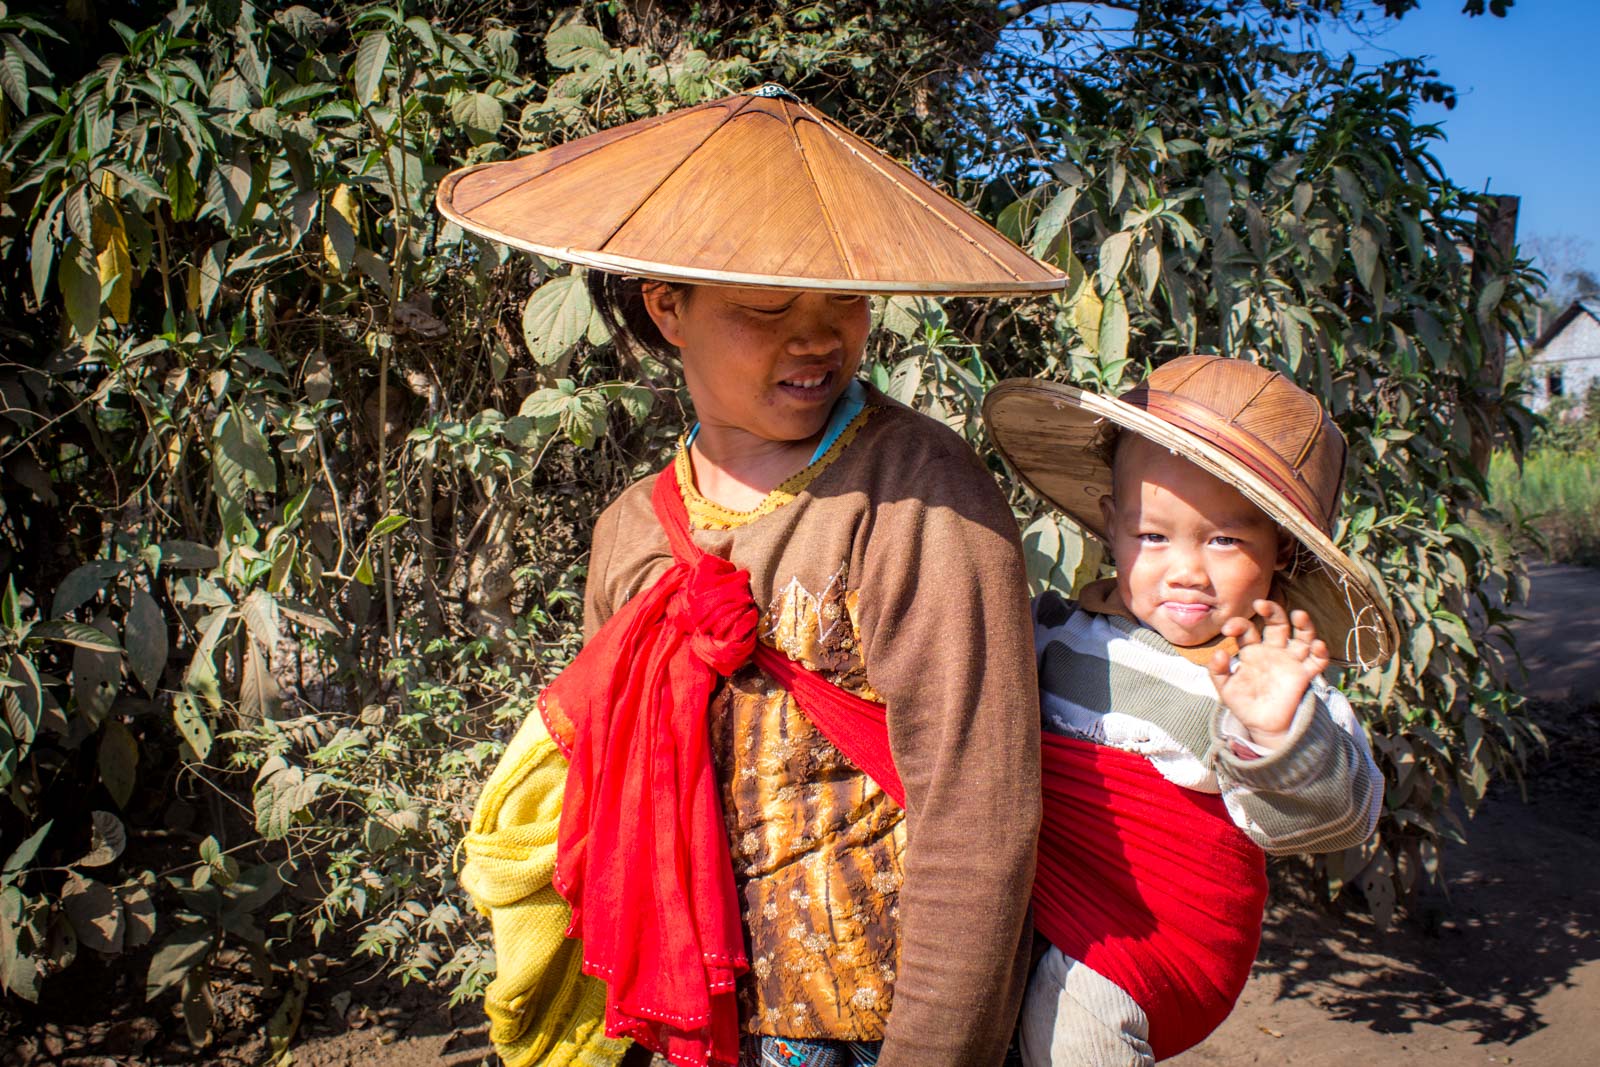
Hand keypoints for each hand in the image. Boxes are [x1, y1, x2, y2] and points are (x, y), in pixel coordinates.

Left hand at [1208, 600, 1328, 751]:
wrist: (1263, 726)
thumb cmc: (1243, 703)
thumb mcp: (1225, 688)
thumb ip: (1217, 671)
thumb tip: (1218, 652)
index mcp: (1252, 650)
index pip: (1246, 629)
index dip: (1238, 624)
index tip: (1228, 629)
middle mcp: (1273, 650)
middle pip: (1277, 623)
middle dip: (1272, 610)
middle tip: (1261, 604)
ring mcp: (1290, 661)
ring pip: (1302, 636)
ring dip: (1303, 624)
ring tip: (1299, 615)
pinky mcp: (1304, 675)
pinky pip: (1316, 661)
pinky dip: (1320, 652)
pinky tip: (1316, 646)